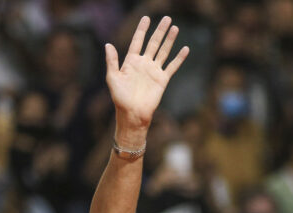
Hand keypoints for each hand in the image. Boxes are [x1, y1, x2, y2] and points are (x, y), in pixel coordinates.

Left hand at [105, 16, 188, 132]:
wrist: (132, 113)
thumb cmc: (120, 98)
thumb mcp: (113, 78)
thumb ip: (111, 61)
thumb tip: (108, 44)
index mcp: (131, 62)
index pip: (137, 42)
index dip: (141, 30)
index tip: (146, 18)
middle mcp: (143, 64)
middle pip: (153, 43)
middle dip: (159, 31)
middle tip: (166, 18)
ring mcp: (153, 71)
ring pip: (163, 51)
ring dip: (169, 40)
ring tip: (175, 27)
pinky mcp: (162, 79)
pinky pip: (172, 66)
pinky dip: (179, 58)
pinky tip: (185, 49)